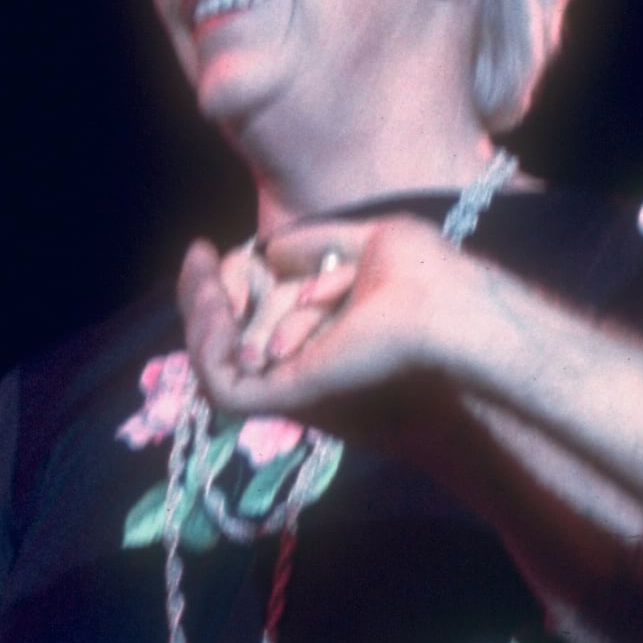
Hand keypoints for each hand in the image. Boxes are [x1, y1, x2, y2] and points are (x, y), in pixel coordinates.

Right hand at [181, 217, 488, 420]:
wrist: (444, 310)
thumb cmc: (423, 277)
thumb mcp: (365, 245)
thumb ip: (316, 246)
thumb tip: (269, 250)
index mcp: (323, 330)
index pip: (251, 313)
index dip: (224, 282)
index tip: (213, 250)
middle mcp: (302, 361)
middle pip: (225, 335)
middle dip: (202, 294)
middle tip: (199, 257)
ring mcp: (292, 381)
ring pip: (215, 360)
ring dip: (198, 314)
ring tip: (205, 274)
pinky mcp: (288, 396)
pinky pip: (223, 385)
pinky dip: (207, 342)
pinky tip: (218, 301)